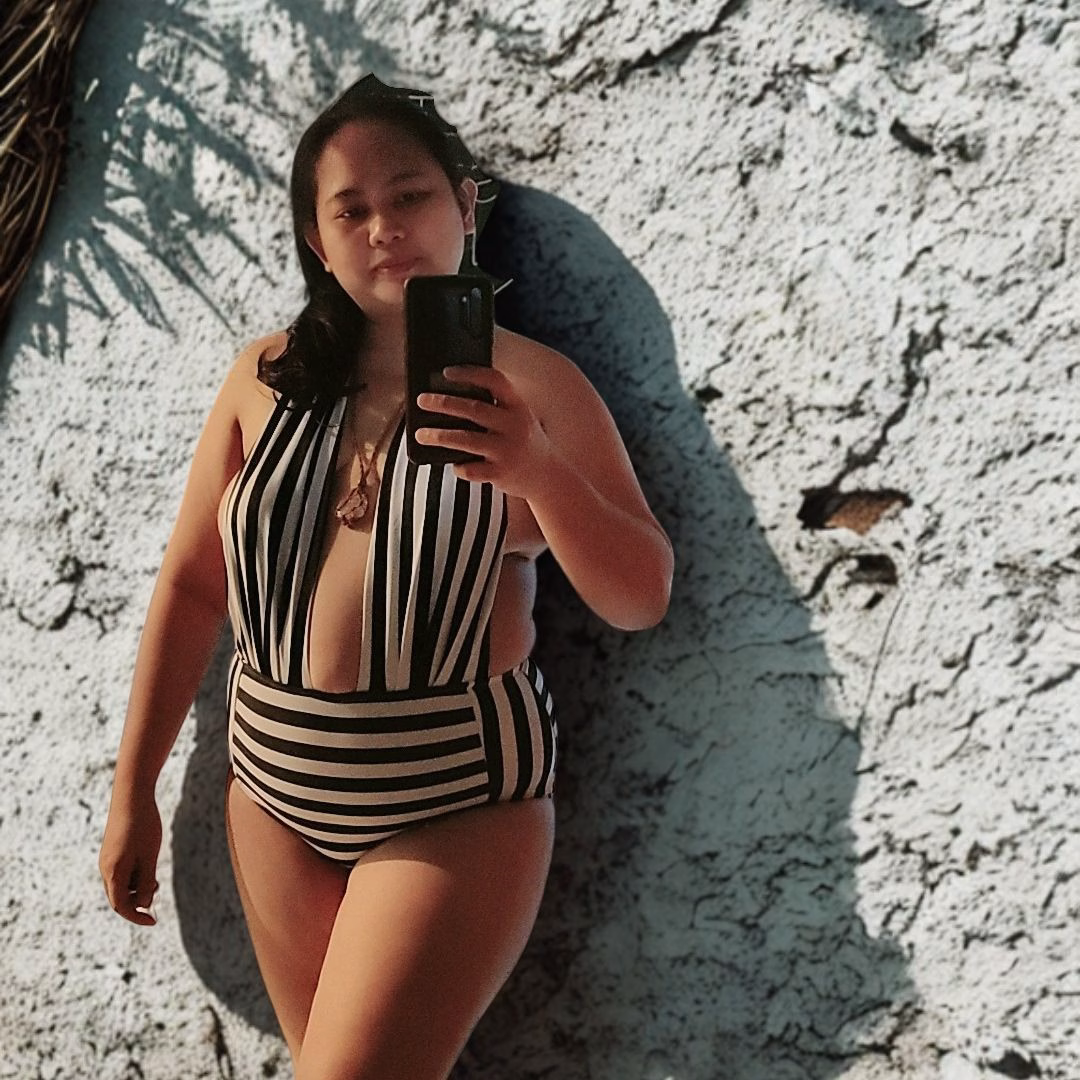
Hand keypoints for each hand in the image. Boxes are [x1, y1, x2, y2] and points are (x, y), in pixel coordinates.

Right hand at [99, 793, 161, 925]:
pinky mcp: (112, 849)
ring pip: (120, 884)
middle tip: (156, 889)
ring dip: (136, 887)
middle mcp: (106, 868)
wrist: (131, 795)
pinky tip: (147, 864)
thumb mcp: (149, 856)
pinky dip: (134, 875)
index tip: (153, 921)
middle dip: (137, 901)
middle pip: (119, 897)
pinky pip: (120, 871)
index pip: (121, 906)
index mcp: (113, 873)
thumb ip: (145, 882)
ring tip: (154, 877)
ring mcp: (107, 858)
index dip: (137, 917)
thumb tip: (142, 905)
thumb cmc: (143, 826)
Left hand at [415, 365, 556, 498]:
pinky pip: (470, 469)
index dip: (469, 373)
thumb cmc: (524, 442)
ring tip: (420, 434)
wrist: (548, 477)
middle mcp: (514, 426)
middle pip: (473, 409)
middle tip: (421, 401)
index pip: (495, 380)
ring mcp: (507, 451)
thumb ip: (496, 407)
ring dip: (439, 436)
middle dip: (443, 403)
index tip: (446, 372)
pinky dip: (458, 467)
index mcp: (518, 407)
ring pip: (465, 440)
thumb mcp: (519, 418)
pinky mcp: (500, 474)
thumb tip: (451, 397)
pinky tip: (454, 464)